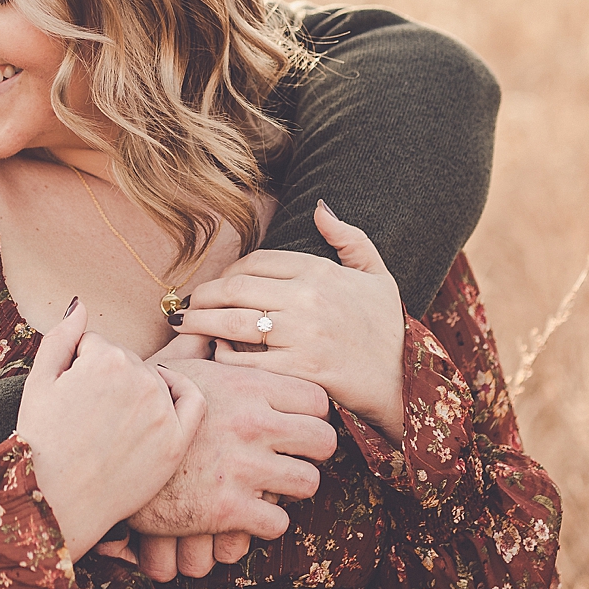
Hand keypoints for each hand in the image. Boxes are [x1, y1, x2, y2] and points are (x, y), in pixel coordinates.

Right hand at [16, 299, 205, 561]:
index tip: (69, 394)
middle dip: (108, 379)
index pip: (96, 346)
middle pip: (126, 361)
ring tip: (110, 421)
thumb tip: (81, 304)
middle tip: (86, 414)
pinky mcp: (177, 441)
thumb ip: (62, 337)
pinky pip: (192, 400)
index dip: (78, 367)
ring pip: (154, 379)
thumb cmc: (41, 443)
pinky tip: (162, 399)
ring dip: (137, 389)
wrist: (56, 503)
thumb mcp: (38, 382)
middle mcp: (140, 377)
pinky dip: (180, 390)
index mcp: (105, 358)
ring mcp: (162, 410)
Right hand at [119, 360, 337, 580]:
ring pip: (308, 484)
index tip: (298, 424)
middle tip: (294, 458)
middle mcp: (251, 423)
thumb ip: (196, 346)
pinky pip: (277, 523)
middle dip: (312, 454)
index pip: (317, 399)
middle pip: (324, 441)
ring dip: (291, 490)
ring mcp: (242, 467)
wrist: (98, 453)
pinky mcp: (227, 508)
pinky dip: (265, 524)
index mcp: (244, 385)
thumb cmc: (136, 409)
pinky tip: (247, 515)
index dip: (312, 415)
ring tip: (273, 488)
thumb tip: (202, 322)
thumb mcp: (168, 368)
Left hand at [174, 201, 406, 442]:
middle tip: (187, 304)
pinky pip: (247, 361)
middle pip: (236, 289)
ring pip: (234, 323)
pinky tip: (215, 356)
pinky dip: (225, 357)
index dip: (228, 271)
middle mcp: (308, 299)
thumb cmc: (387, 329)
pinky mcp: (299, 371)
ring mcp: (303, 335)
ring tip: (184, 325)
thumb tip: (320, 208)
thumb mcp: (377, 274)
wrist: (404, 381)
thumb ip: (349, 238)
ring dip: (201, 323)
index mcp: (320, 272)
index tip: (218, 283)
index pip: (256, 261)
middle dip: (204, 295)